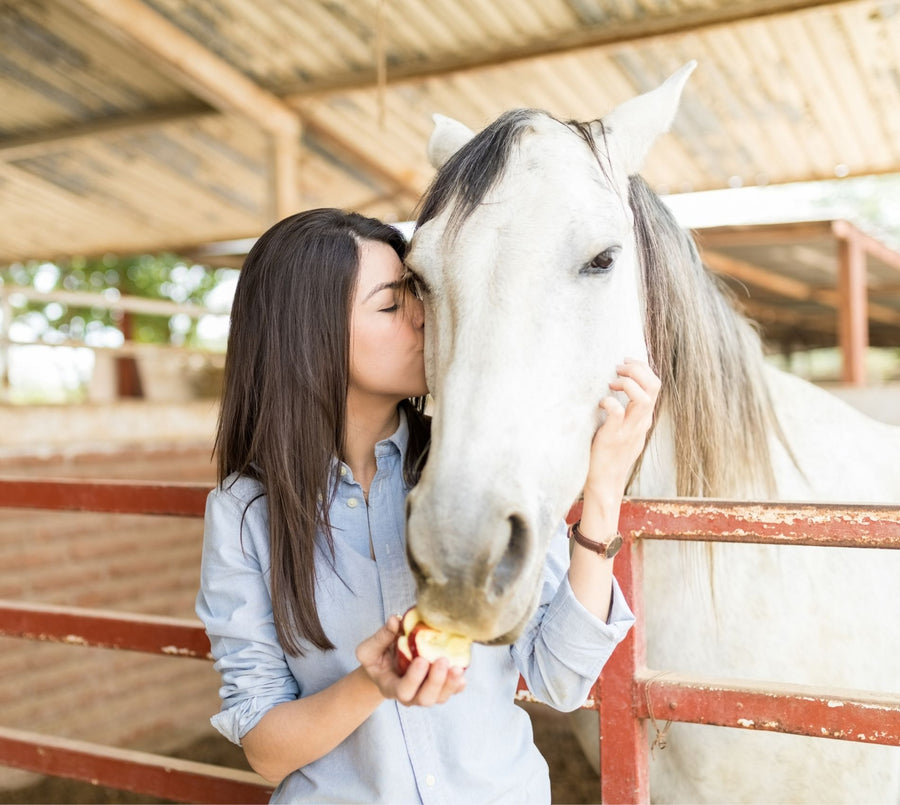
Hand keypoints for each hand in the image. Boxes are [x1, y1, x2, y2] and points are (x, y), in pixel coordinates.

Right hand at [356, 616, 466, 706]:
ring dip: (450, 683)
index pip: (403, 690)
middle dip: (436, 681)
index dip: (414, 678)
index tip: (421, 660)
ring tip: (457, 667)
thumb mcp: (370, 649)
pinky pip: (450, 691)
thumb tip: (395, 620)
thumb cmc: (377, 658)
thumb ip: (381, 637)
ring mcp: (425, 694)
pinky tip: (462, 672)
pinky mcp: (438, 688)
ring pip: (440, 697)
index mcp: (391, 687)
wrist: (385, 668)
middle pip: (425, 698)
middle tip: (442, 661)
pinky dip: (457, 685)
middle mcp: (410, 696)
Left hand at [584, 358, 659, 503]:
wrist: (605, 481)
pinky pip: (617, 413)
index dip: (643, 368)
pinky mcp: (613, 437)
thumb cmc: (611, 452)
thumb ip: (630, 411)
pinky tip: (600, 403)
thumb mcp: (627, 429)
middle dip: (638, 369)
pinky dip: (609, 402)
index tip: (625, 363)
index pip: (655, 385)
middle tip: (619, 367)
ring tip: (612, 382)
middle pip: (654, 386)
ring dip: (628, 384)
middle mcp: (641, 422)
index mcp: (644, 418)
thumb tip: (621, 388)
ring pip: (643, 399)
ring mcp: (629, 430)